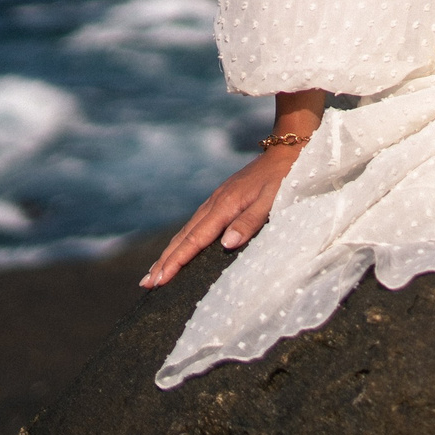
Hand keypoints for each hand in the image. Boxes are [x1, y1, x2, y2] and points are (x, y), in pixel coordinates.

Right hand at [140, 144, 297, 287]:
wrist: (288, 150)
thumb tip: (226, 244)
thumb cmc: (285, 177)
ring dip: (169, 251)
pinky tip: (179, 247)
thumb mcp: (273, 200)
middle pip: (184, 237)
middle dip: (164, 261)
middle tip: (146, 284)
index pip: (195, 240)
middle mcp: (215, 203)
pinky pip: (195, 223)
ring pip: (187, 230)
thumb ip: (250, 222)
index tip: (160, 280)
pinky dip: (183, 239)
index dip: (177, 262)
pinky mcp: (221, 198)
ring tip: (155, 271)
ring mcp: (216, 199)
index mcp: (225, 206)